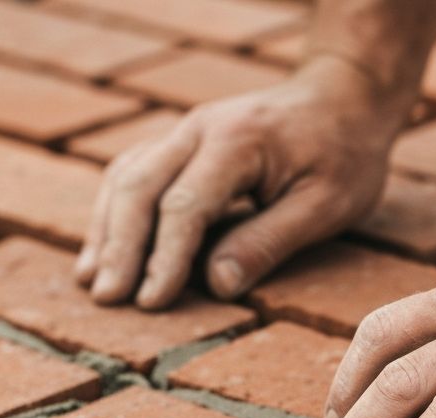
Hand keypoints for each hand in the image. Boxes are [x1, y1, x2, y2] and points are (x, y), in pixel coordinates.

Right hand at [75, 56, 402, 308]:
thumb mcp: (324, 206)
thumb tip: (218, 285)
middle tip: (108, 299)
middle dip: (121, 247)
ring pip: (127, 176)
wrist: (343, 99)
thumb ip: (269, 241)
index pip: (184, 204)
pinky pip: (135, 172)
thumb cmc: (343, 156)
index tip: (151, 301)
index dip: (164, 258)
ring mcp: (186, 132)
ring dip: (107, 230)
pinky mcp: (183, 143)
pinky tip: (105, 248)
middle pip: (140, 186)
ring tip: (92, 281)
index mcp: (236, 143)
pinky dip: (116, 212)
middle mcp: (199, 129)